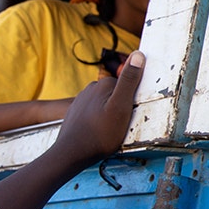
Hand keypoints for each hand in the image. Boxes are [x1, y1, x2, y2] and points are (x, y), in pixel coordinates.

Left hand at [50, 51, 144, 166]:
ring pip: (105, 104)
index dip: (132, 100)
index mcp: (104, 84)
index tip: (131, 114)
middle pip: (116, 95)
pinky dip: (99, 121)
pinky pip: (94, 113)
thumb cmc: (99, 134)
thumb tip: (138, 55)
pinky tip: (99, 133)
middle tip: (122, 124)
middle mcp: (91, 89)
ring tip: (110, 131)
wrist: (71, 154)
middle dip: (121, 106)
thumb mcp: (121, 107)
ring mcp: (81, 101)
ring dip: (110, 114)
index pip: (127, 86)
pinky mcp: (76, 113)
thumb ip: (129, 81)